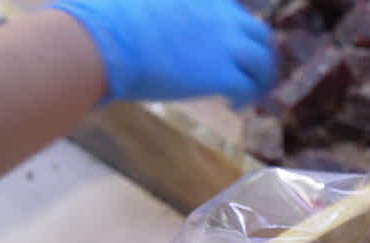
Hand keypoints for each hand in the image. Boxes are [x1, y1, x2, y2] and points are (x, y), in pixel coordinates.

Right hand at [52, 0, 277, 106]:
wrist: (105, 40)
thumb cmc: (107, 19)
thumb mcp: (140, 0)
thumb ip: (155, 6)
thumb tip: (151, 22)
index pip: (234, 10)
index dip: (237, 30)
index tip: (230, 45)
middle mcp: (222, 16)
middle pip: (259, 34)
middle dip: (261, 54)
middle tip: (252, 72)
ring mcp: (226, 44)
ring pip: (264, 62)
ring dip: (260, 78)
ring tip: (249, 93)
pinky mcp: (223, 73)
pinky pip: (251, 87)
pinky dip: (247, 97)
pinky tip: (233, 105)